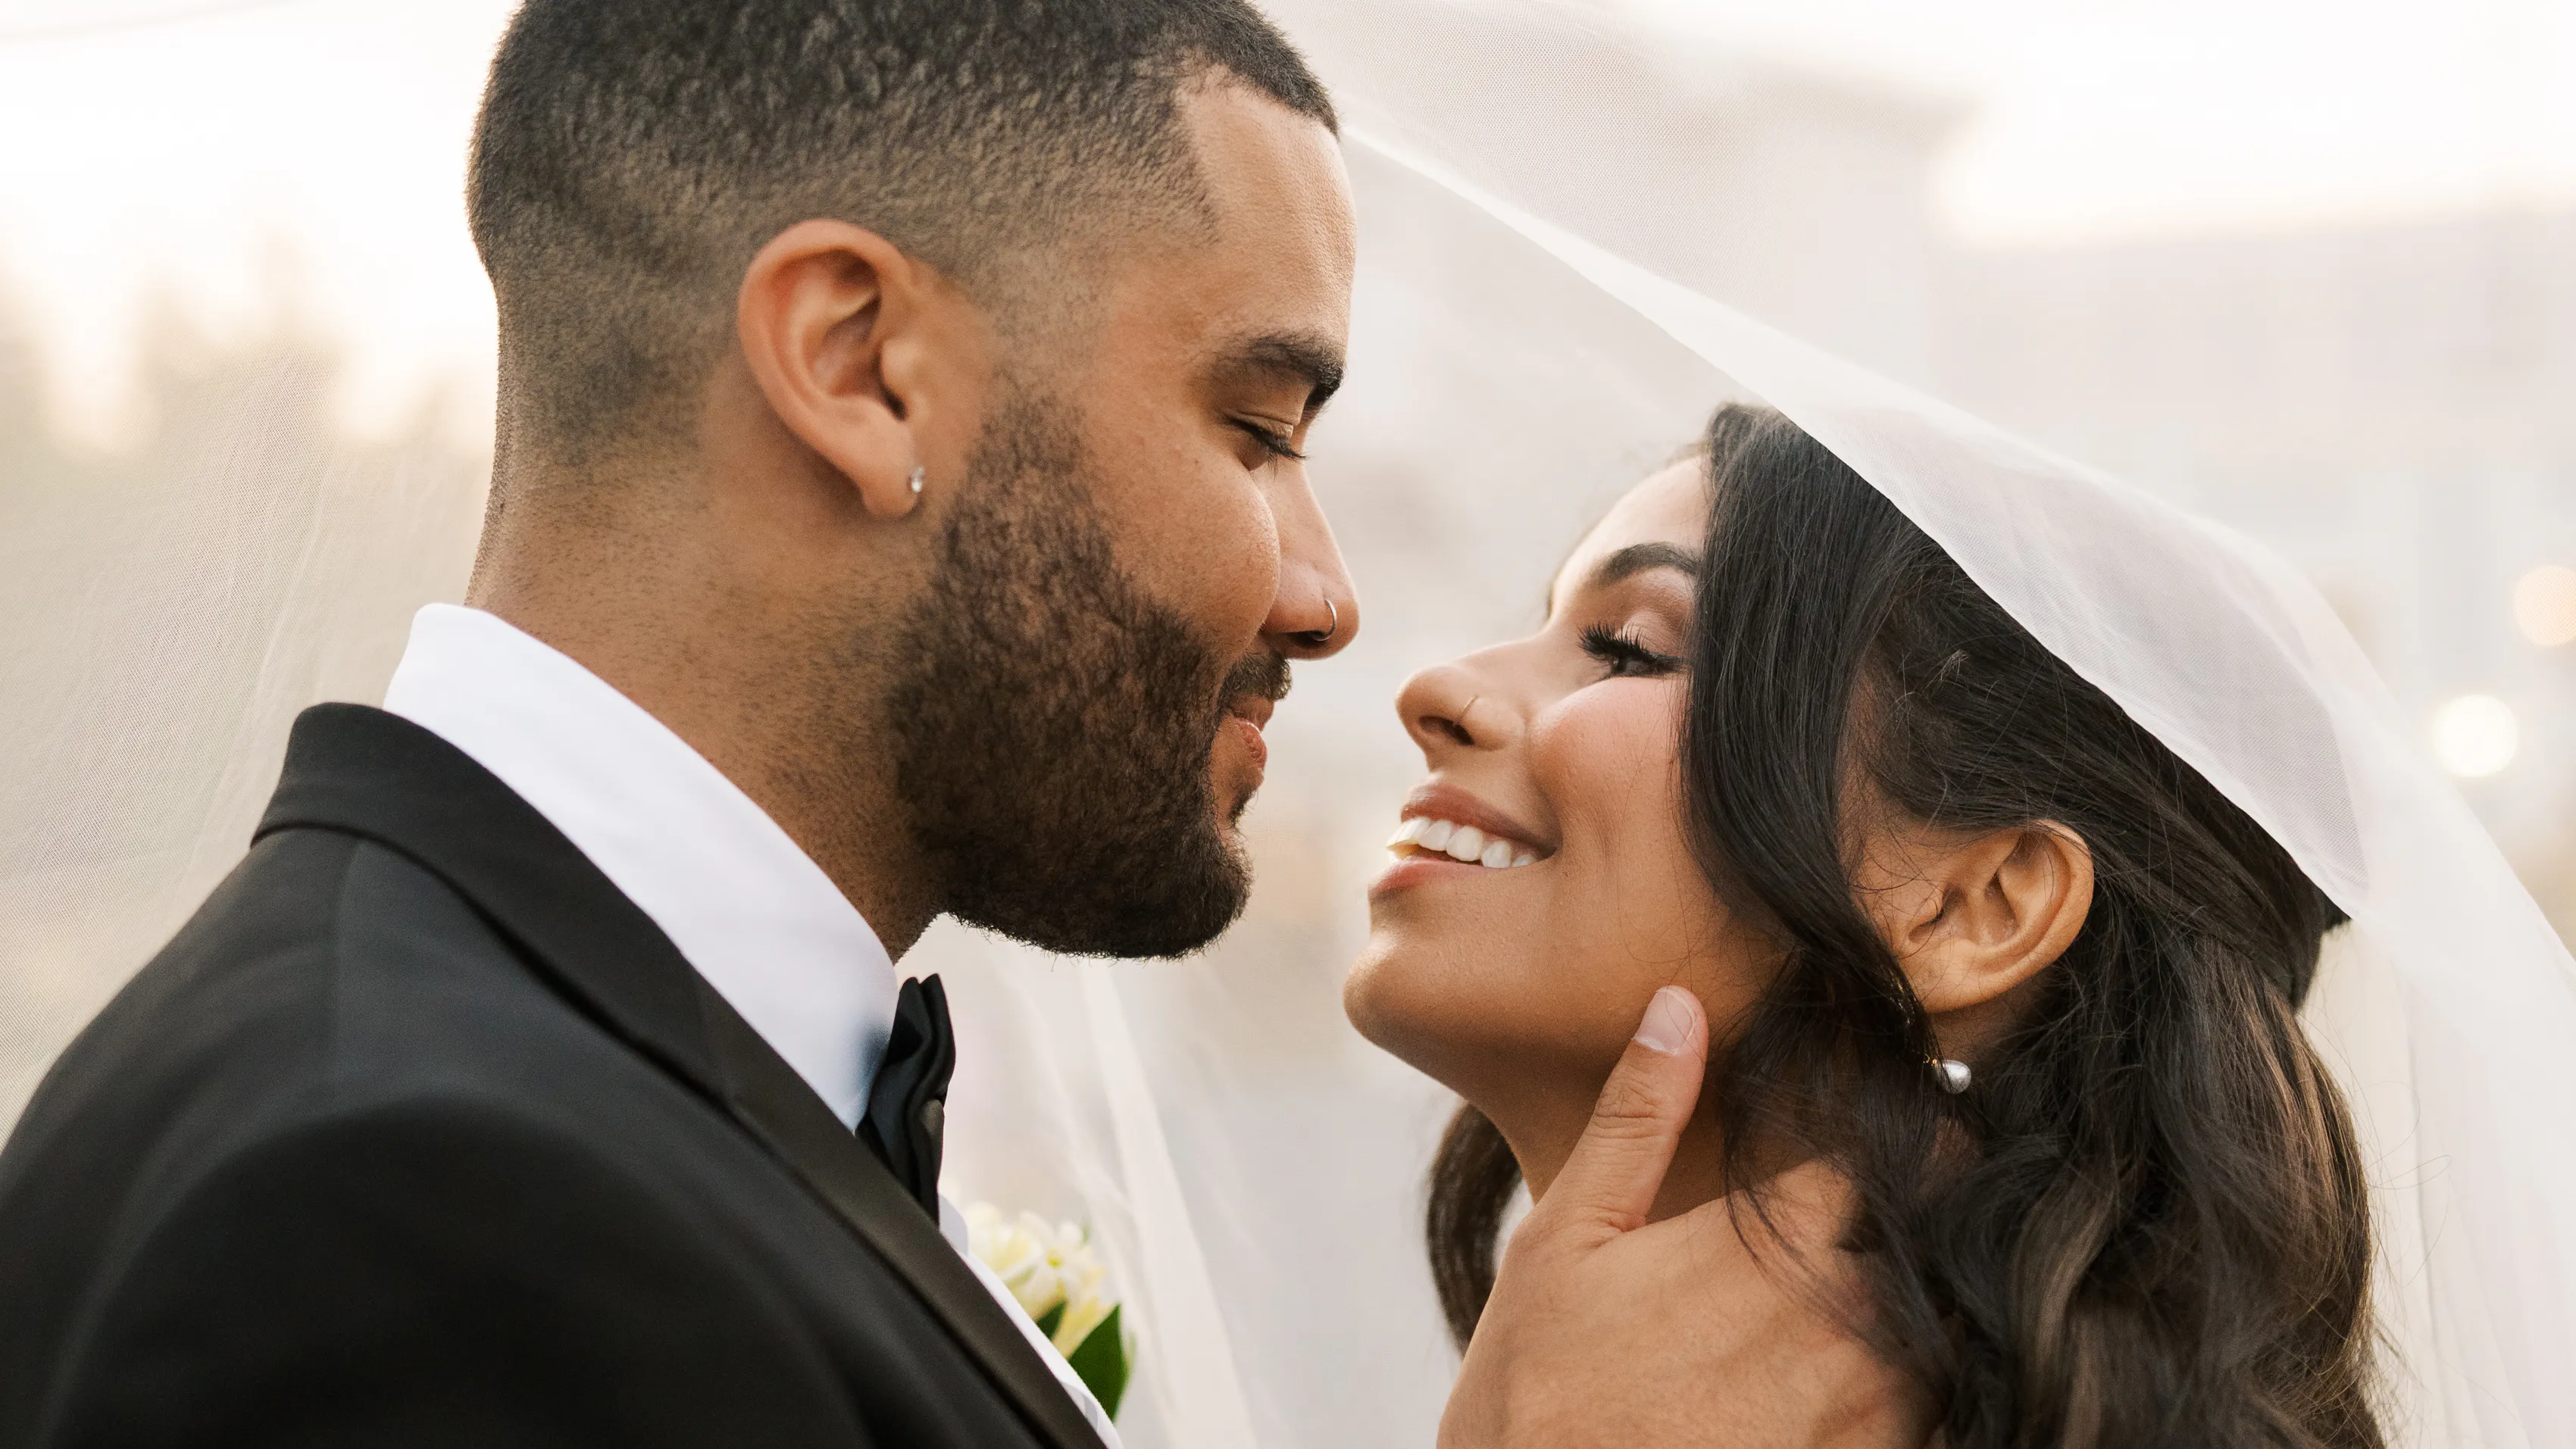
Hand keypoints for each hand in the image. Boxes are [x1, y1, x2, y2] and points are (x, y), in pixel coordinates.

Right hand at [1439, 987, 1930, 1448]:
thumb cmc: (1537, 1402)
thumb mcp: (1562, 1245)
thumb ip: (1635, 1123)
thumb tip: (1678, 1006)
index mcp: (1776, 1250)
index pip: (1898, 1156)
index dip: (1905, 1132)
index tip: (1907, 1120)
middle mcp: (1847, 1332)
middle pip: (1941, 1242)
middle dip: (1926, 1215)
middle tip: (1897, 1204)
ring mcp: (1870, 1420)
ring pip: (1953, 1334)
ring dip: (1928, 1306)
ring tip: (1869, 1298)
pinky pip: (1936, 1419)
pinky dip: (1912, 1391)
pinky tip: (1845, 1383)